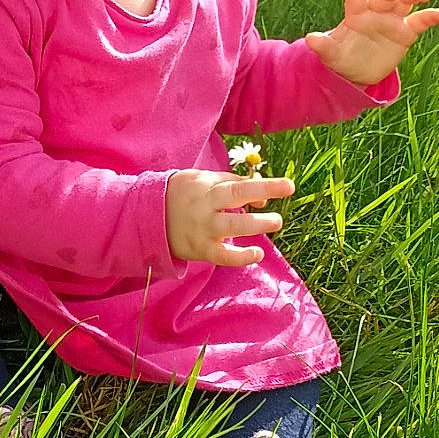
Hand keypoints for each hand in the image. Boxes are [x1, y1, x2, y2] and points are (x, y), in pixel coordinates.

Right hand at [166, 169, 294, 266]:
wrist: (150, 215)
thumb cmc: (185, 193)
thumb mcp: (203, 180)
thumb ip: (232, 184)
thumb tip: (262, 196)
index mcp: (207, 187)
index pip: (239, 185)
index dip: (265, 186)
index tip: (288, 186)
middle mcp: (205, 208)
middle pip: (235, 202)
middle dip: (260, 203)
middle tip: (279, 213)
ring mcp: (202, 229)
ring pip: (230, 228)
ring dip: (255, 225)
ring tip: (275, 222)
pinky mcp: (199, 249)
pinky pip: (222, 256)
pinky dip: (240, 257)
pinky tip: (257, 253)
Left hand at [303, 0, 438, 87]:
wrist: (359, 72)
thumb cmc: (342, 58)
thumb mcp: (331, 55)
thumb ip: (324, 46)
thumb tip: (310, 39)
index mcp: (355, 13)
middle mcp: (375, 11)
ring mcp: (392, 20)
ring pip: (405, 1)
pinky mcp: (406, 32)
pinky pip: (421, 21)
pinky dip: (433, 16)